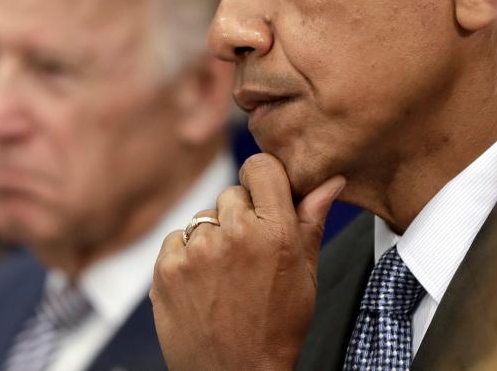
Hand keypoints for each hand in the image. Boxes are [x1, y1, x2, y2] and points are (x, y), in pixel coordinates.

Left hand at [151, 153, 345, 370]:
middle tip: (250, 254)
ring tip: (226, 275)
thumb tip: (330, 181)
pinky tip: (204, 283)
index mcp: (275, 231)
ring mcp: (197, 251)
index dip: (263, 180)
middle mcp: (235, 234)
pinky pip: (178, 238)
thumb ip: (312, 220)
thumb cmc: (277, 329)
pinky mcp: (167, 268)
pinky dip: (188, 255)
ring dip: (214, 236)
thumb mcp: (306, 275)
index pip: (260, 167)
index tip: (265, 197)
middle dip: (241, 215)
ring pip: (205, 217)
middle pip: (233, 193)